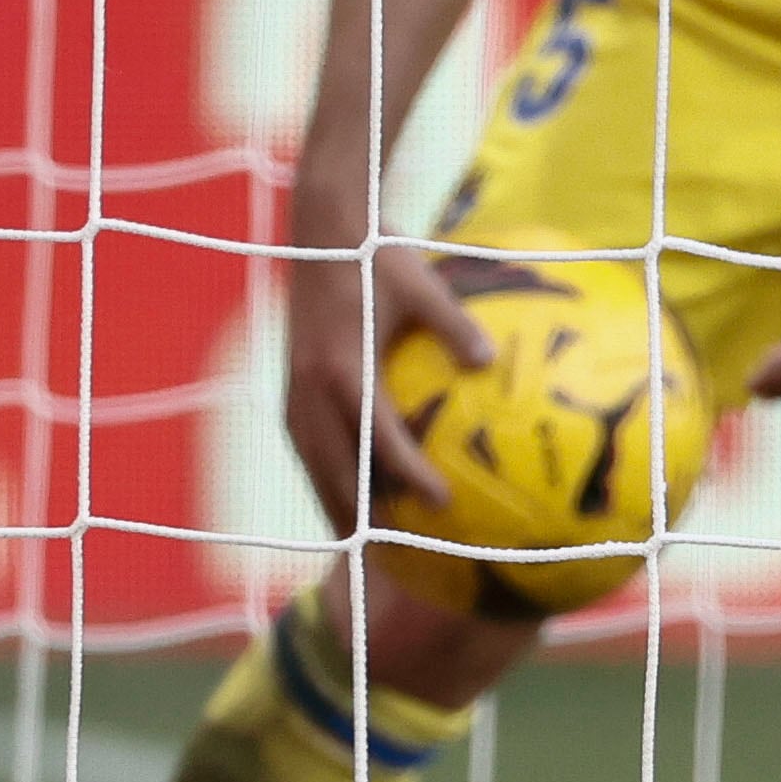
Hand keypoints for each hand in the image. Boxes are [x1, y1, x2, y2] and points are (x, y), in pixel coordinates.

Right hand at [282, 217, 493, 527]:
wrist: (320, 229)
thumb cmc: (378, 254)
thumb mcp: (422, 283)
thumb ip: (454, 324)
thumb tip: (490, 361)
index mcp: (346, 367)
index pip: (379, 438)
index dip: (409, 475)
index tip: (440, 502)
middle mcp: (313, 387)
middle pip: (335, 468)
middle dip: (360, 514)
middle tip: (389, 552)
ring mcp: (296, 388)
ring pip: (313, 462)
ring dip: (334, 502)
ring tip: (358, 541)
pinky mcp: (290, 384)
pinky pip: (306, 443)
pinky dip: (323, 474)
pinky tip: (343, 494)